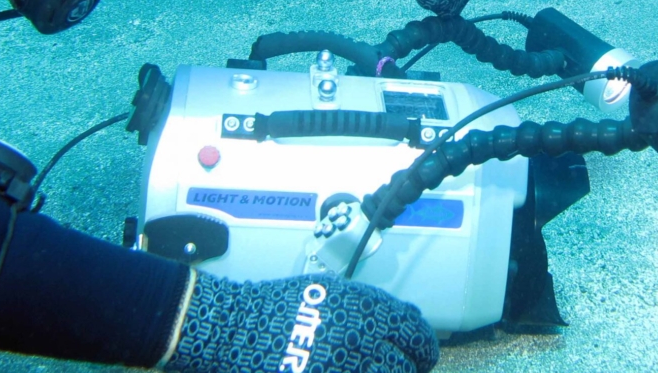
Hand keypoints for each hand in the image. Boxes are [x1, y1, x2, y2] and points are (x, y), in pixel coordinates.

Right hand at [163, 272, 438, 372]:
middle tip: (399, 370)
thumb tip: (406, 323)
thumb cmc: (283, 306)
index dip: (422, 349)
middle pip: (403, 368)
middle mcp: (361, 340)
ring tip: (375, 371)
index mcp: (367, 310)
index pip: (416, 335)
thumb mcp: (334, 292)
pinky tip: (344, 371)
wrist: (235, 325)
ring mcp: (342, 366)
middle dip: (404, 371)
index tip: (421, 356)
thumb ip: (373, 309)